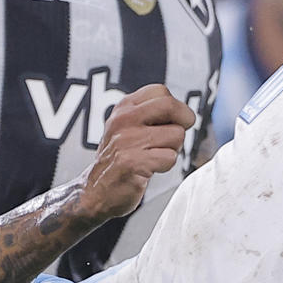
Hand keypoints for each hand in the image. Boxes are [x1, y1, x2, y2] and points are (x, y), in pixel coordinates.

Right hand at [79, 85, 194, 221]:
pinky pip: (170, 158)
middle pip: (170, 105)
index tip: (172, 121)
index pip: (161, 91)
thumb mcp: (128, 127)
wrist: (95, 192)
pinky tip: (149, 169)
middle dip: (184, 121)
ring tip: (154, 156)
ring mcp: (126, 140)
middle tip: (176, 136)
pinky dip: (165, 166)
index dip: (176, 107)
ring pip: (176, 134)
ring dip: (173, 149)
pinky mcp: (131, 162)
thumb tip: (187, 114)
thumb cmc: (121, 159)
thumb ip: (151, 114)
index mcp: (124, 107)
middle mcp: (123, 120)